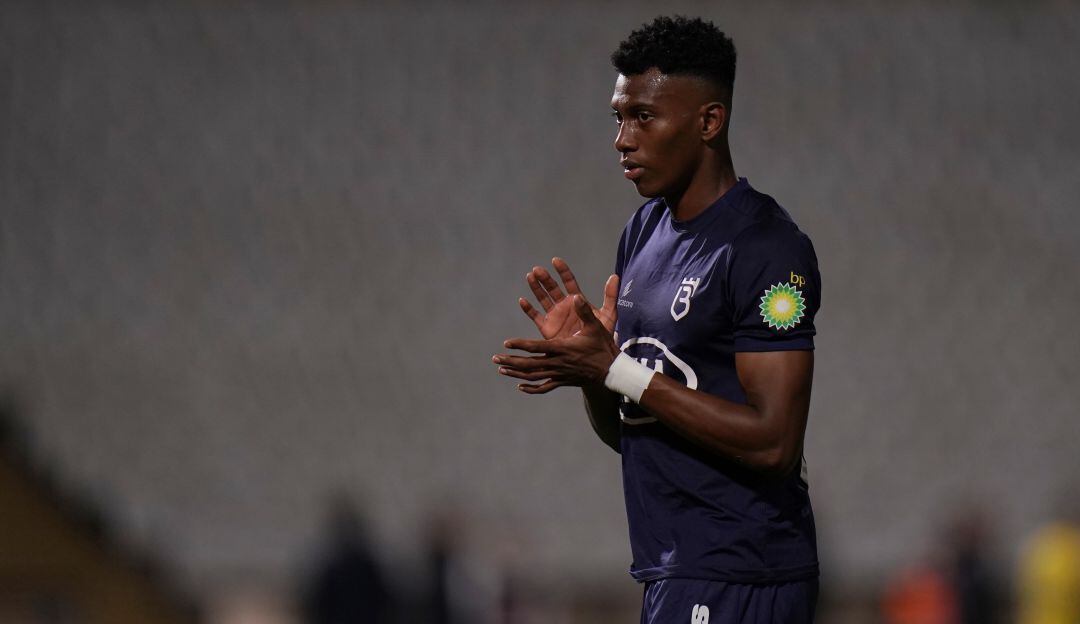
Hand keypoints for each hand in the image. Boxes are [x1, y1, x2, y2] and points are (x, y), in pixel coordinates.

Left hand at [494, 294, 619, 393]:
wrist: (612, 372)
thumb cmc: (603, 347)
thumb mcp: (595, 327)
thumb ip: (584, 311)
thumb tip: (576, 296)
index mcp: (562, 349)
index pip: (536, 347)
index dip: (520, 345)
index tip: (506, 343)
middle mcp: (557, 363)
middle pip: (529, 364)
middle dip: (511, 361)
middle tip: (495, 358)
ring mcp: (559, 374)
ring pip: (533, 376)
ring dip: (516, 373)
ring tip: (501, 369)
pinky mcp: (563, 381)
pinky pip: (544, 387)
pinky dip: (531, 388)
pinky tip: (520, 386)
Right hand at [519, 258, 617, 338]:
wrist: (592, 355)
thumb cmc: (602, 335)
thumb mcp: (608, 314)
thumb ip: (610, 296)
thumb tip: (615, 276)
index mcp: (577, 300)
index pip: (568, 281)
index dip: (562, 271)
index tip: (555, 261)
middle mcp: (564, 305)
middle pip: (552, 288)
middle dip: (545, 278)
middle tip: (538, 270)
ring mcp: (555, 315)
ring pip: (542, 298)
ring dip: (536, 288)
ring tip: (530, 277)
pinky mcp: (547, 327)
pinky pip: (535, 316)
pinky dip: (528, 309)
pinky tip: (523, 300)